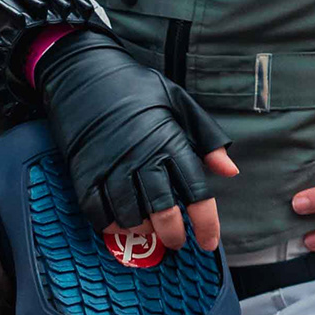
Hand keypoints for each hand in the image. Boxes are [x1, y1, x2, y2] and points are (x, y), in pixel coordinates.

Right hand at [34, 28, 237, 253]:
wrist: (84, 73)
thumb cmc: (136, 88)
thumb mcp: (180, 103)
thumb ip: (207, 139)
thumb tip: (229, 172)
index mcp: (170, 142)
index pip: (196, 193)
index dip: (206, 223)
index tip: (209, 242)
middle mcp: (141, 158)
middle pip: (163, 213)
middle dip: (174, 235)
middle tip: (177, 240)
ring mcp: (111, 167)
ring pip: (131, 217)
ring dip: (143, 232)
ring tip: (150, 231)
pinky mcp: (84, 173)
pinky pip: (97, 212)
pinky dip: (110, 225)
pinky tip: (121, 224)